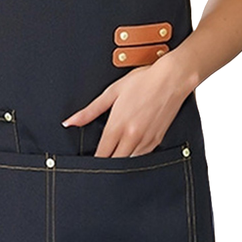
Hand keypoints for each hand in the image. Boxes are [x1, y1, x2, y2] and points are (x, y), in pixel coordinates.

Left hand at [61, 54, 189, 156]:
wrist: (172, 79)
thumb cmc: (143, 82)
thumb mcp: (111, 92)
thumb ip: (89, 111)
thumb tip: (70, 122)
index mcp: (118, 125)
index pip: (102, 154)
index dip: (94, 161)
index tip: (88, 162)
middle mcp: (132, 136)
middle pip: (116, 162)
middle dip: (107, 163)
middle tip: (101, 160)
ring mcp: (146, 139)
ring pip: (130, 161)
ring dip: (122, 160)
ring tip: (116, 153)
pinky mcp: (158, 139)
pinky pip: (143, 156)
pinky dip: (135, 155)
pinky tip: (130, 147)